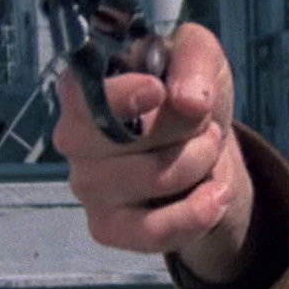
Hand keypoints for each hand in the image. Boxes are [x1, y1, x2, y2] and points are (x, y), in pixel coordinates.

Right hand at [53, 23, 253, 277]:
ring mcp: (86, 186)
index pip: (81, 94)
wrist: (207, 154)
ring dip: (200, 163)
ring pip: (154, 179)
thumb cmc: (189, 95)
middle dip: (186, 128)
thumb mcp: (201, 58)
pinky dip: (196, 214)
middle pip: (125, 139)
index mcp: (86, 88)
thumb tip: (189, 101)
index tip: (158, 90)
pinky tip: (214, 197)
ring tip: (208, 153)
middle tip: (205, 124)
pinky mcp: (107, 227)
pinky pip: (152, 231)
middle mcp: (74, 137)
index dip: (120, 95)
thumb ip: (194, 59)